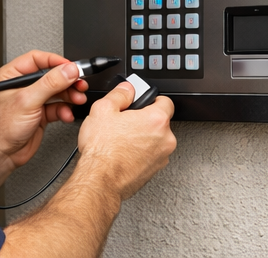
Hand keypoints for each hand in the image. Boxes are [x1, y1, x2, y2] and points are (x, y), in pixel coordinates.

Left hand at [0, 52, 88, 171]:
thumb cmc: (0, 128)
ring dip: (69, 95)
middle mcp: (20, 86)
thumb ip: (50, 84)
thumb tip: (68, 70)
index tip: (72, 67)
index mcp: (10, 76)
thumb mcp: (27, 101)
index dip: (55, 61)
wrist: (0, 154)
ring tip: (77, 99)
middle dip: (66, 81)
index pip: (36, 59)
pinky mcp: (39, 115)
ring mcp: (31, 101)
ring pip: (55, 92)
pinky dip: (64, 110)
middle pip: (50, 76)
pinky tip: (67, 114)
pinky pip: (56, 108)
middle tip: (80, 84)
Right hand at [76, 79, 176, 200]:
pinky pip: (150, 154)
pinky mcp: (155, 170)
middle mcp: (165, 139)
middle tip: (123, 121)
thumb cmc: (103, 148)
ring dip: (142, 137)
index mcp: (156, 120)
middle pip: (159, 122)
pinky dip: (140, 152)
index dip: (150, 99)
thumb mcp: (102, 109)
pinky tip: (122, 151)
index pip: (165, 101)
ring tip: (119, 138)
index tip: (139, 101)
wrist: (101, 179)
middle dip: (143, 120)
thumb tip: (127, 89)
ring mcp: (162, 157)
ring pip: (155, 139)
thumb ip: (119, 94)